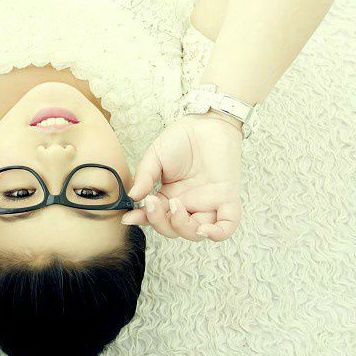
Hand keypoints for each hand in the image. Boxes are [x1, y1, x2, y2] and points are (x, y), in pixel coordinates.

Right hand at [121, 111, 243, 241]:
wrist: (207, 121)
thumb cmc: (182, 137)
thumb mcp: (156, 156)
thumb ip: (144, 176)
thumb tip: (133, 197)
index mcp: (170, 196)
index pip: (156, 217)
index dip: (143, 220)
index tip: (129, 217)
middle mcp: (188, 203)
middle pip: (174, 229)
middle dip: (160, 221)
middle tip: (152, 201)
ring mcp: (208, 202)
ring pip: (196, 232)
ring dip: (183, 227)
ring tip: (175, 205)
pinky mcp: (227, 197)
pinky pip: (227, 226)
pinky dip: (218, 234)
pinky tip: (205, 230)